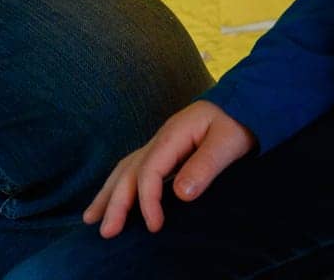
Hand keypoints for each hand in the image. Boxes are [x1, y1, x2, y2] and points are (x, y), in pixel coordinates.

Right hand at [83, 101, 253, 237]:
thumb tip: (180, 195)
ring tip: (91, 217)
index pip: (150, 170)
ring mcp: (160, 144)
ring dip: (109, 193)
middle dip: (114, 200)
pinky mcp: (165, 151)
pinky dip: (120, 184)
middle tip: (105, 231)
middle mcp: (160, 139)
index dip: (148, 200)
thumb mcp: (227, 143)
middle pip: (129, 170)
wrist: (242, 103)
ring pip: (126, 168)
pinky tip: (113, 196)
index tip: (155, 226)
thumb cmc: (235, 123)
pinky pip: (135, 168)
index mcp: (173, 135)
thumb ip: (204, 167)